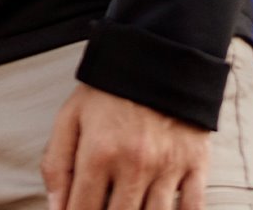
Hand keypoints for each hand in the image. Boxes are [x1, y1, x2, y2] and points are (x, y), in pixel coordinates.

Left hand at [44, 78, 209, 209]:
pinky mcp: (196, 164)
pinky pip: (193, 209)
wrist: (158, 57)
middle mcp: (135, 163)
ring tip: (128, 207)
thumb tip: (57, 209)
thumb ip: (57, 164)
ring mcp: (168, 166)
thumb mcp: (70, 118)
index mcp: (100, 152)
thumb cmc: (109, 92)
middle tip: (105, 208)